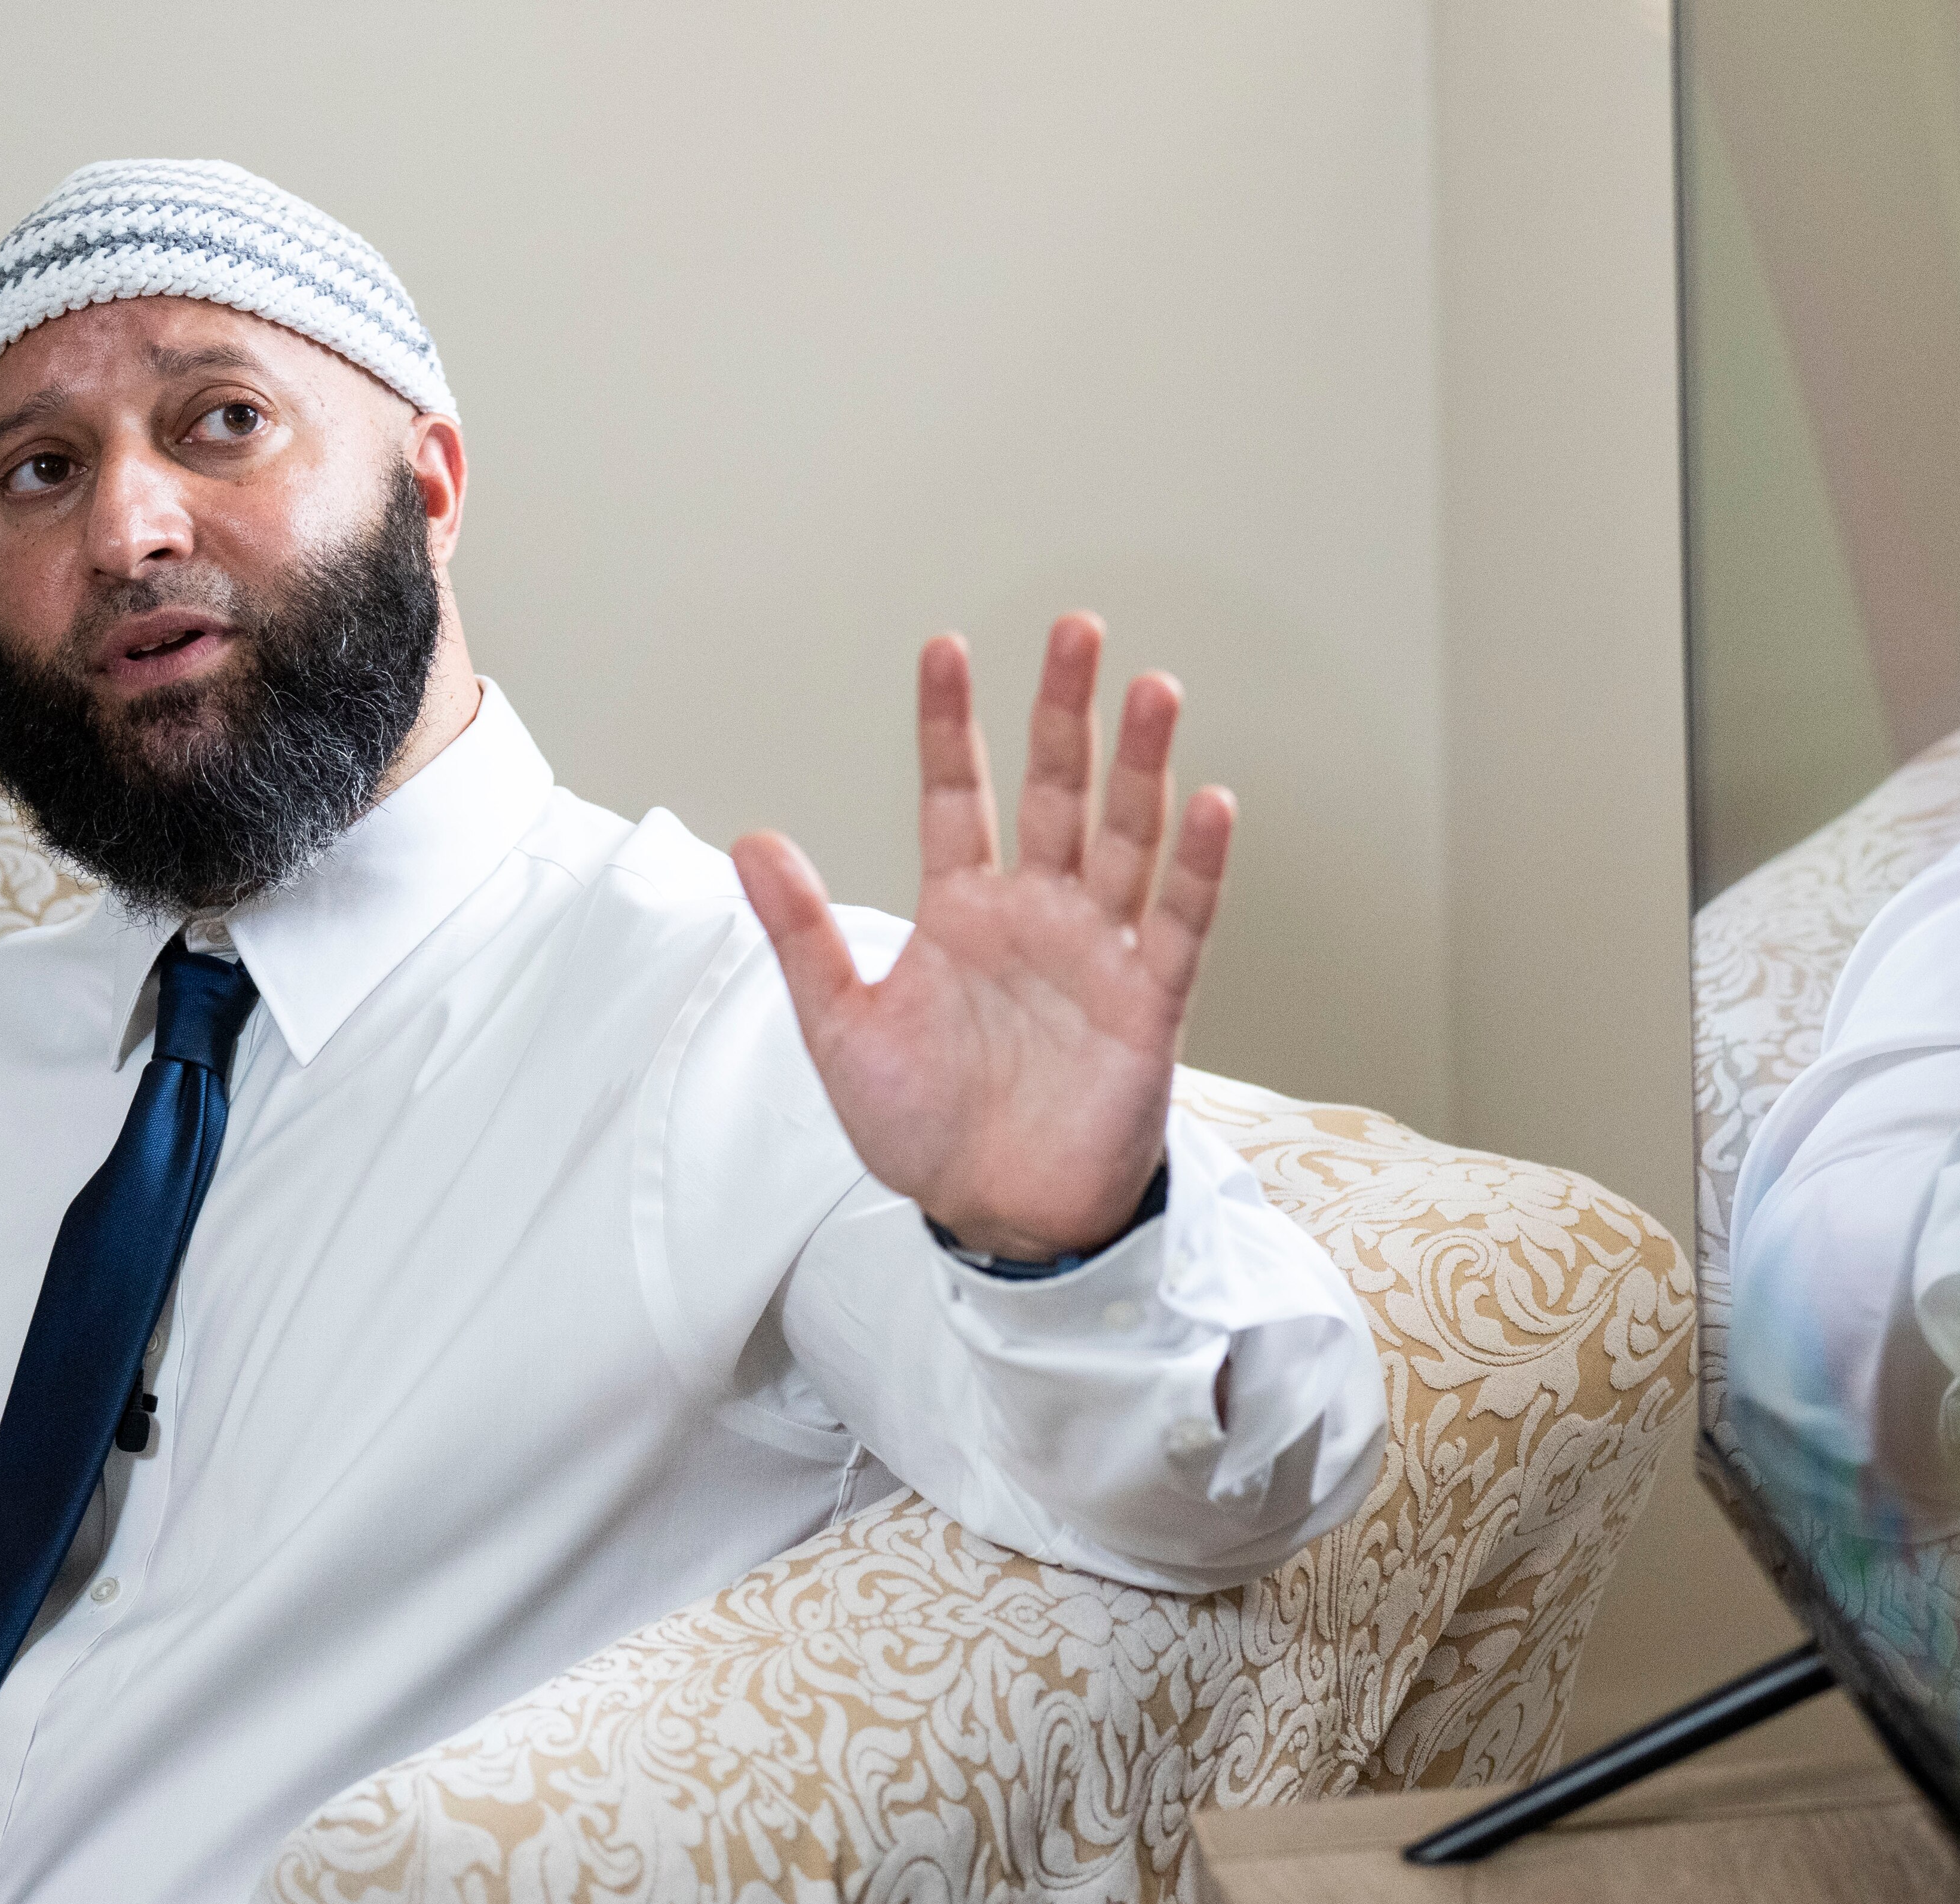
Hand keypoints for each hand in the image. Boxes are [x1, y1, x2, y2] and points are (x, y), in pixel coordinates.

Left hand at [732, 613, 1234, 1258]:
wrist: (995, 1218)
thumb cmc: (924, 1129)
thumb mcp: (841, 1030)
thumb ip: (804, 933)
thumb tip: (750, 839)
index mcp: (962, 913)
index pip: (958, 796)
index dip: (950, 725)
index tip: (944, 647)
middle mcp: (1037, 916)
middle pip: (1058, 791)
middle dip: (1065, 712)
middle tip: (1076, 629)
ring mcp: (1098, 953)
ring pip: (1126, 839)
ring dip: (1141, 765)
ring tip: (1151, 690)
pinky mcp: (1148, 1004)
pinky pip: (1178, 924)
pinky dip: (1196, 867)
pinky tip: (1209, 804)